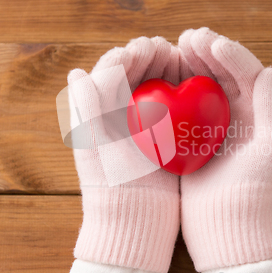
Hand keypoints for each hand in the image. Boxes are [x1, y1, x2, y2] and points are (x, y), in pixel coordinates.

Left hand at [66, 36, 179, 272]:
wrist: (134, 225)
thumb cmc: (111, 188)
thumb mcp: (96, 148)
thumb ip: (86, 109)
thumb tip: (75, 72)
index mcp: (98, 113)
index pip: (112, 71)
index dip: (132, 53)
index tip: (154, 46)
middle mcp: (118, 117)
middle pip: (135, 75)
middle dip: (152, 56)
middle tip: (172, 51)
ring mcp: (141, 127)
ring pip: (155, 87)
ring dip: (168, 70)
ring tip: (184, 62)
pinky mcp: (162, 140)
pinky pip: (172, 108)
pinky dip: (182, 93)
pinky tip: (195, 87)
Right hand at [178, 28, 271, 271]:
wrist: (226, 223)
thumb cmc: (252, 189)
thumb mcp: (270, 148)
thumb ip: (270, 108)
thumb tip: (270, 69)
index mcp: (255, 113)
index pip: (245, 73)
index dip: (230, 53)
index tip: (212, 43)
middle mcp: (233, 114)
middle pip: (220, 74)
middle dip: (206, 51)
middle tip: (188, 37)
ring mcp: (208, 125)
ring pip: (197, 85)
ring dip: (187, 64)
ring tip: (174, 47)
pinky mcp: (188, 137)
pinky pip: (179, 106)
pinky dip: (170, 88)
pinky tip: (160, 77)